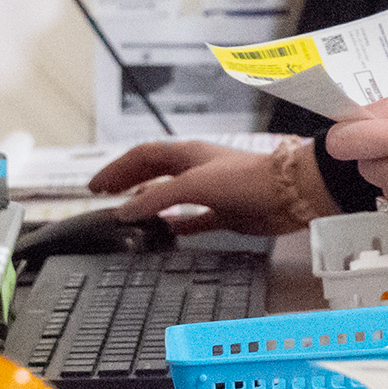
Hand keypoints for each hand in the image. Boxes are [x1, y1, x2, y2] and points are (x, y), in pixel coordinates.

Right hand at [90, 140, 308, 235]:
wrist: (292, 193)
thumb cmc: (247, 179)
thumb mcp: (195, 185)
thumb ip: (158, 198)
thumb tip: (124, 212)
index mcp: (187, 154)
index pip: (142, 156)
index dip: (117, 169)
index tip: (95, 186)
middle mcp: (196, 169)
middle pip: (154, 173)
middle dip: (127, 182)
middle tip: (104, 196)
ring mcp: (211, 191)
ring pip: (171, 195)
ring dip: (149, 203)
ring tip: (128, 215)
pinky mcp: (225, 212)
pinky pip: (194, 219)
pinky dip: (177, 225)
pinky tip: (166, 234)